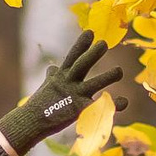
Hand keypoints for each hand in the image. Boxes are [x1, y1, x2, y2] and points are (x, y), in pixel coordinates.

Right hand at [0, 31, 125, 154]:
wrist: (30, 122)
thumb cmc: (39, 105)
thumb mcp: (45, 86)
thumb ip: (53, 76)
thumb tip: (52, 67)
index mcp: (61, 76)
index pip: (72, 56)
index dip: (81, 44)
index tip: (90, 32)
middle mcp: (68, 83)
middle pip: (82, 65)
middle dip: (93, 54)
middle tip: (104, 43)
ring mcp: (74, 96)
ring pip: (95, 83)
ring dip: (109, 76)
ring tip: (119, 71)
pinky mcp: (79, 110)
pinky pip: (100, 106)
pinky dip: (113, 104)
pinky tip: (124, 101)